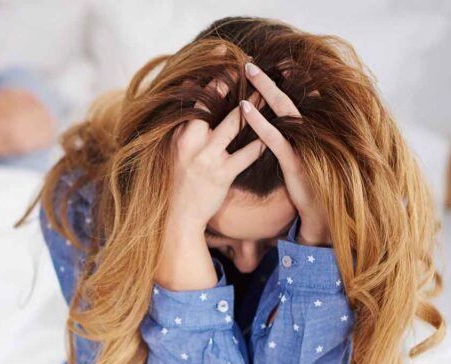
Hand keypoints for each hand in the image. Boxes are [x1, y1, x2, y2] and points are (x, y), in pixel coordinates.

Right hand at [170, 79, 266, 230]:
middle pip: (214, 103)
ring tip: (269, 92)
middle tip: (250, 67)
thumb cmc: (177, 183)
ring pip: (235, 123)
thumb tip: (192, 99)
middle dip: (232, 84)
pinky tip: (276, 131)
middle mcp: (190, 141)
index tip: (225, 59)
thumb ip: (185, 126)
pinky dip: (262, 141)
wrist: (176, 218)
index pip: (194, 98)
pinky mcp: (221, 174)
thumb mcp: (175, 152)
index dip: (210, 77)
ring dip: (254, 106)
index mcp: (178, 134)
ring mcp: (206, 157)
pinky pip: (247, 153)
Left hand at [239, 61, 329, 245]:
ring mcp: (305, 146)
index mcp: (310, 133)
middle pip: (288, 98)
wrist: (322, 218)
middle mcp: (311, 134)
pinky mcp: (295, 162)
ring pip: (283, 110)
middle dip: (270, 79)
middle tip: (251, 62)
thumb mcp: (299, 161)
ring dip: (265, 90)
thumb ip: (291, 141)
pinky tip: (245, 108)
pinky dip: (259, 122)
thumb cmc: (308, 189)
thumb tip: (278, 127)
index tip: (268, 65)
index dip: (283, 81)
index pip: (295, 101)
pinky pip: (275, 137)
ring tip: (248, 73)